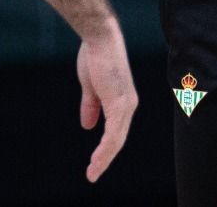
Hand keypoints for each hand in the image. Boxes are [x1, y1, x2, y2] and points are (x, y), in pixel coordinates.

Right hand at [76, 20, 136, 181]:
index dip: (106, 148)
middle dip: (105, 158)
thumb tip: (88, 126)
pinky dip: (106, 147)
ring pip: (117, 139)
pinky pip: (114, 131)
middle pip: (118, 139)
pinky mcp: (119, 101)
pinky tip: (98, 159)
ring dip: (104, 158)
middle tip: (93, 175)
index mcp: (122, 101)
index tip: (95, 164)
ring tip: (92, 173)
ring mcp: (125, 103)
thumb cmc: (96, 58)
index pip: (116, 131)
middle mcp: (128, 104)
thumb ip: (91, 106)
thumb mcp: (91, 87)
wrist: (99, 40)